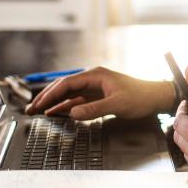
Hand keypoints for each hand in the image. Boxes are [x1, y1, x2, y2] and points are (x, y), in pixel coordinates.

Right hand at [24, 67, 170, 120]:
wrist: (156, 98)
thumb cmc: (140, 97)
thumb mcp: (118, 104)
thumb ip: (94, 109)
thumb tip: (73, 113)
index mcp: (96, 75)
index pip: (67, 83)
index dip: (51, 94)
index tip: (39, 105)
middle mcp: (93, 79)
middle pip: (64, 87)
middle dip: (47, 98)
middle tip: (31, 109)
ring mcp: (95, 87)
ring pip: (69, 94)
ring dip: (54, 103)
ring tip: (38, 112)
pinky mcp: (98, 96)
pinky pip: (77, 101)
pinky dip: (65, 107)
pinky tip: (55, 113)